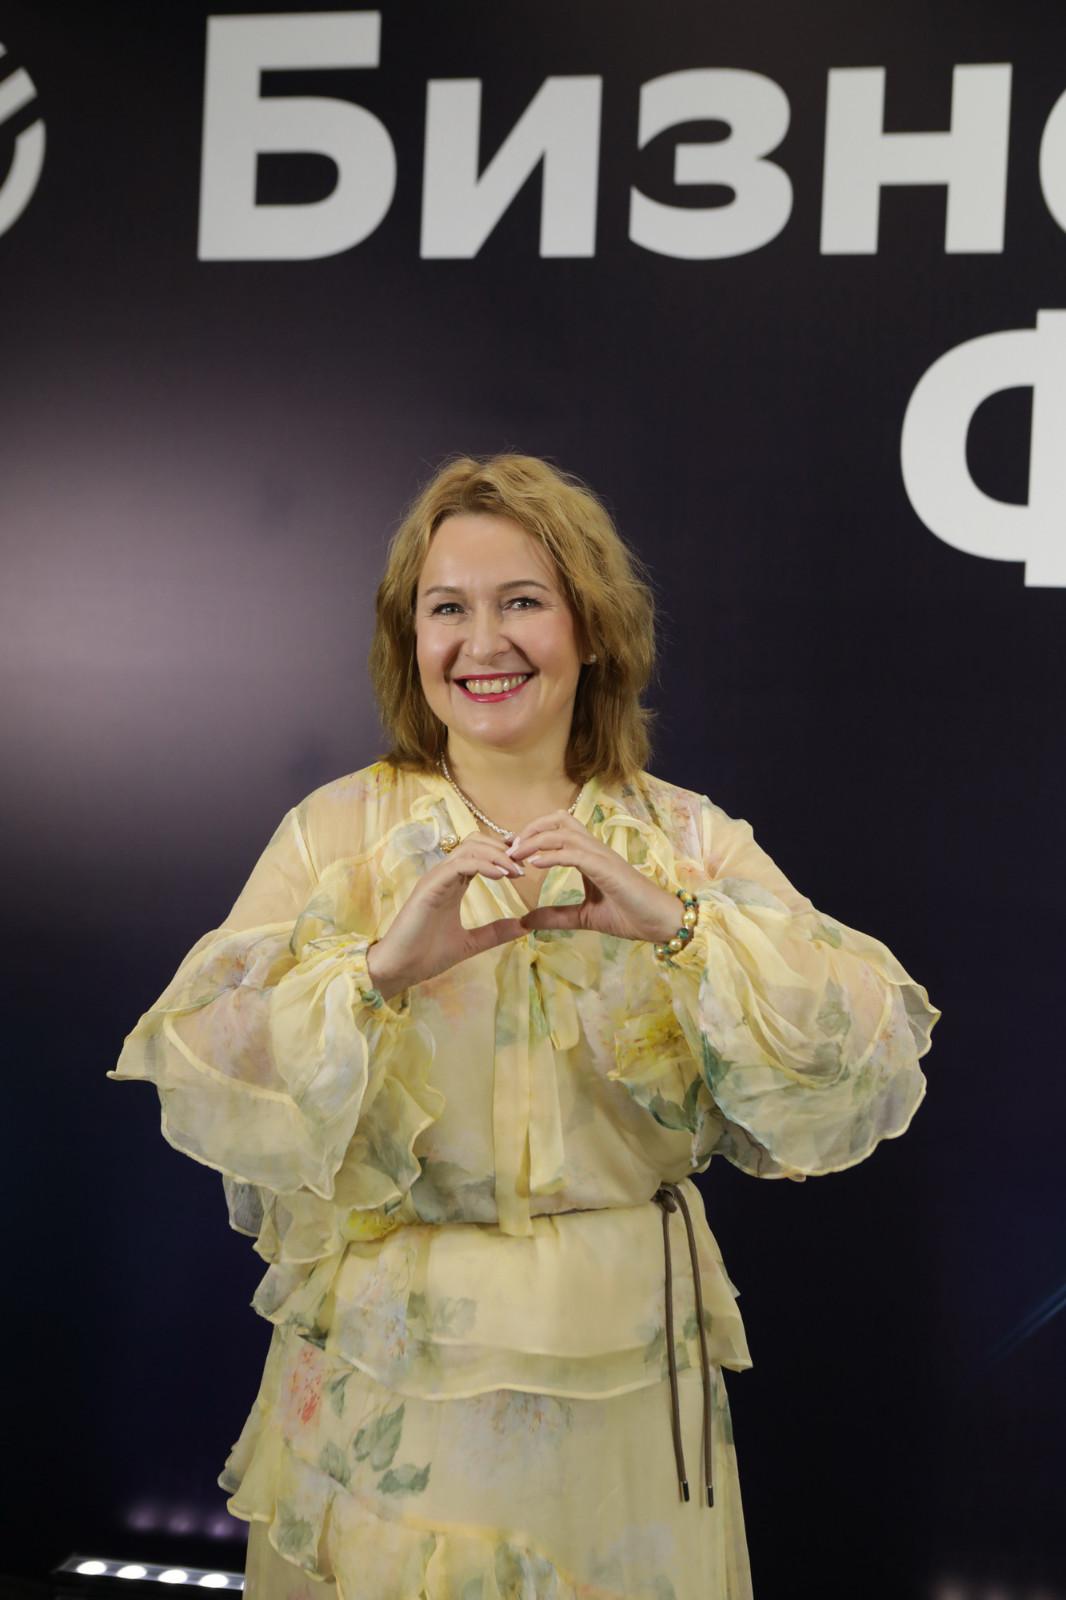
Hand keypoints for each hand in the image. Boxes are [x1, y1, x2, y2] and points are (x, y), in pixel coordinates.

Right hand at [367, 833, 527, 999]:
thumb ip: (494, 933)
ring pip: (468, 849)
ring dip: (496, 855)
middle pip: (475, 843)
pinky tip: (500, 876)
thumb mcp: (469, 943)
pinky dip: (482, 865)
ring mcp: (435, 879)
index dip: (502, 854)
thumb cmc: (426, 955)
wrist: (398, 969)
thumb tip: (524, 927)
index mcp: (452, 884)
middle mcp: (443, 876)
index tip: (524, 865)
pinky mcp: (429, 887)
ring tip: (516, 871)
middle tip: (524, 864)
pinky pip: (458, 865)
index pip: (479, 854)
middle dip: (502, 849)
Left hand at [507, 810, 684, 943]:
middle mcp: (595, 849)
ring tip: (515, 855)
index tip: (511, 851)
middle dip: (530, 829)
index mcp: (590, 856)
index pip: (558, 830)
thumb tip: (526, 921)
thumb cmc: (630, 915)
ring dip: (535, 840)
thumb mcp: (583, 917)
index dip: (532, 835)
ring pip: (563, 832)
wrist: (660, 923)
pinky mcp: (606, 868)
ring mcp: (601, 856)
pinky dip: (551, 855)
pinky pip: (574, 853)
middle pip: (558, 820)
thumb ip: (556, 916)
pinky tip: (534, 865)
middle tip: (510, 849)